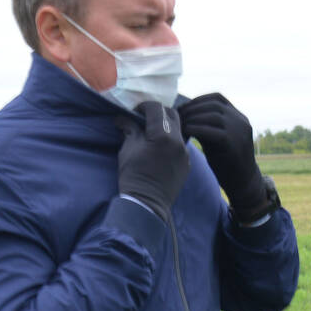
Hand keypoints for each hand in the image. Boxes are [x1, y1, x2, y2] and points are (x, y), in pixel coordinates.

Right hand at [117, 101, 189, 220]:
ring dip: (166, 126)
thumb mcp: (128, 149)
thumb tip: (123, 118)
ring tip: (151, 133)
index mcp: (163, 135)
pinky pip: (181, 144)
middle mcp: (178, 141)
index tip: (134, 112)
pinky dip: (171, 140)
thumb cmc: (134, 175)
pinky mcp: (187, 163)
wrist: (147, 204)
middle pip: (172, 114)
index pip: (156, 108)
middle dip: (158, 112)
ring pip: (178, 129)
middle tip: (144, 119)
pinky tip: (159, 148)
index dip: (143, 106)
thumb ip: (130, 130)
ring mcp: (185, 153)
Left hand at [179, 92, 273, 220]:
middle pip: (214, 105)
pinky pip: (212, 131)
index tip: (184, 107)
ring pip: (213, 115)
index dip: (198, 99)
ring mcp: (239, 131)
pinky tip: (186, 132)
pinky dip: (196, 129)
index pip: (217, 98)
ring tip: (180, 125)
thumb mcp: (217, 138)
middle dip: (192, 108)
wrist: (243, 183)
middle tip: (177, 115)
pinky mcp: (234, 143)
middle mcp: (241, 121)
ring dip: (193, 118)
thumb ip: (206, 124)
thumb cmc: (227, 162)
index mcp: (239, 117)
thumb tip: (183, 113)